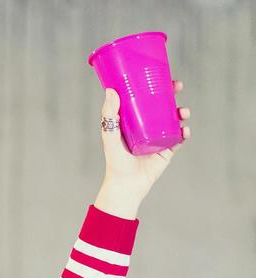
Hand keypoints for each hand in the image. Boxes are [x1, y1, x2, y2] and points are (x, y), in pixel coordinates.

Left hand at [99, 80, 189, 202]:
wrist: (126, 185)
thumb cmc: (115, 161)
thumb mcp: (109, 136)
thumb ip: (109, 115)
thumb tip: (110, 90)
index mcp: (134, 121)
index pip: (146, 99)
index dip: (156, 87)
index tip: (163, 76)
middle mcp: (148, 127)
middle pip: (163, 106)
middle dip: (173, 94)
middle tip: (178, 86)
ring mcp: (159, 137)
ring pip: (174, 120)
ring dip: (182, 112)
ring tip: (183, 112)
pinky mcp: (168, 150)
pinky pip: (179, 138)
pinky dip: (184, 132)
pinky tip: (184, 131)